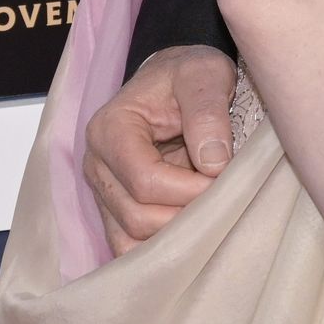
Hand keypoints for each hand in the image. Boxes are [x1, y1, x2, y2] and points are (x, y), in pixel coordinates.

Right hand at [81, 44, 237, 253]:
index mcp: (111, 129)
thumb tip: (212, 164)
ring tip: (211, 215)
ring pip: (130, 239)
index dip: (188, 190)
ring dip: (175, 237)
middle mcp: (98, 164)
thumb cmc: (190, 74)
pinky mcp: (115, 208)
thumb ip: (208, 113)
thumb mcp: (205, 74)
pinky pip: (129, 245)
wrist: (179, 79)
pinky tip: (193, 234)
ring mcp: (104, 190)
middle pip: (136, 216)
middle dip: (186, 215)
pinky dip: (161, 249)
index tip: (224, 181)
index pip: (144, 180)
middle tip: (225, 200)